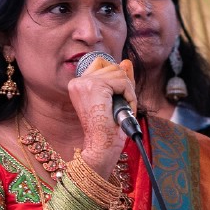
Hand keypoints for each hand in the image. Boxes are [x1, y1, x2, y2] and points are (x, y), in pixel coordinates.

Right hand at [67, 56, 137, 174]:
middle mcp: (79, 81)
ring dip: (129, 93)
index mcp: (78, 84)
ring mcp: (86, 83)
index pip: (103, 65)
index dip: (117, 81)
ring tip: (124, 110)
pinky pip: (124, 82)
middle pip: (113, 67)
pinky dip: (131, 97)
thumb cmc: (106, 130)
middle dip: (124, 86)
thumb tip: (126, 62)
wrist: (100, 147)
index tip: (119, 98)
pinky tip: (126, 110)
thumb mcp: (115, 100)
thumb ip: (120, 79)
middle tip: (124, 107)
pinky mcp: (97, 86)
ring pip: (120, 74)